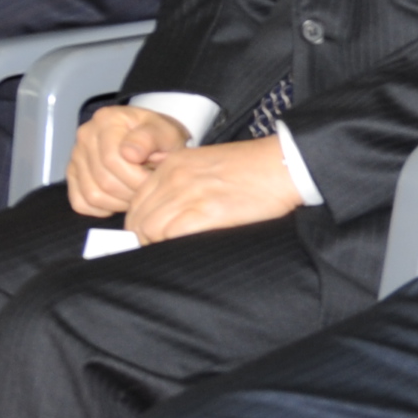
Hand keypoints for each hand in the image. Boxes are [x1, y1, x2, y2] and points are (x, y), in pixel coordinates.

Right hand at [65, 104, 189, 218]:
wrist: (151, 139)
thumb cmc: (159, 137)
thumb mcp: (165, 132)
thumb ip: (150, 139)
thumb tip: (129, 154)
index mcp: (106, 120)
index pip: (112, 160)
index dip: (138, 178)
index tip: (155, 180)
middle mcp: (85, 135)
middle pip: (103, 180)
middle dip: (132, 193)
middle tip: (148, 190)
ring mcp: (76, 156)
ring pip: (92, 195)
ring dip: (120, 203)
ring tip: (136, 194)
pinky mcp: (73, 174)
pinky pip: (81, 203)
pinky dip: (102, 208)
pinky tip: (120, 199)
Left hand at [127, 136, 302, 244]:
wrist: (282, 164)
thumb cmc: (249, 168)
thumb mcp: (201, 164)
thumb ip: (178, 181)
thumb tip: (164, 210)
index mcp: (169, 165)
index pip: (136, 202)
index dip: (138, 224)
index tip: (146, 238)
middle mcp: (173, 177)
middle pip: (138, 217)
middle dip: (143, 239)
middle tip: (157, 251)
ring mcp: (189, 193)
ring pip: (150, 228)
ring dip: (156, 245)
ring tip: (171, 253)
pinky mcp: (208, 211)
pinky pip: (172, 234)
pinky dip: (172, 246)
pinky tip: (184, 250)